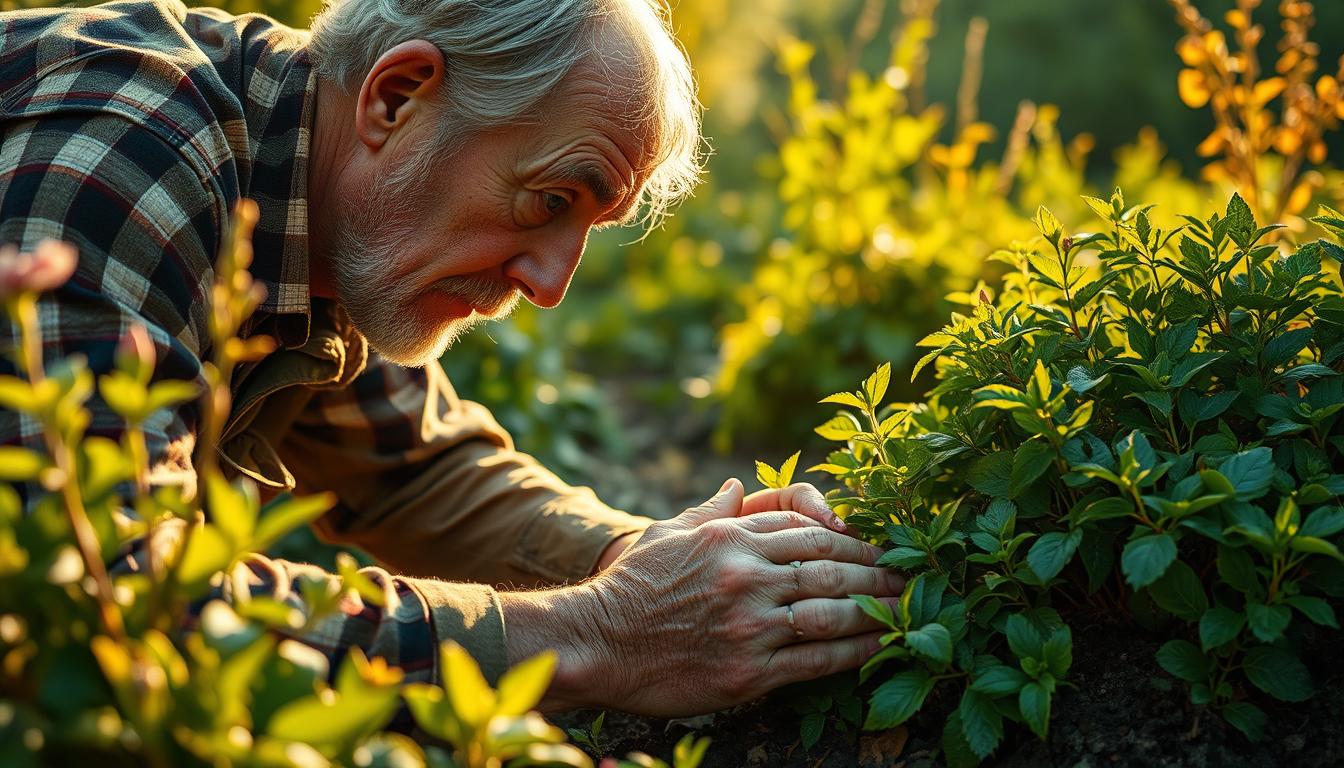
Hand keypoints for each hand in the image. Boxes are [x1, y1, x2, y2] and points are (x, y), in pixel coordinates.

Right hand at [505, 479, 904, 715]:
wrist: (597, 641)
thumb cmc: (631, 586)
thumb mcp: (669, 533)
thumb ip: (712, 509)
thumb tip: (741, 483)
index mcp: (730, 538)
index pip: (807, 531)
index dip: (851, 538)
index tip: (877, 545)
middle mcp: (746, 576)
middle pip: (831, 568)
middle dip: (878, 572)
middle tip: (911, 577)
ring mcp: (749, 625)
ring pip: (833, 612)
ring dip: (879, 610)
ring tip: (908, 610)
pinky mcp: (749, 671)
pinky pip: (816, 660)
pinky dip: (854, 652)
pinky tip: (878, 646)